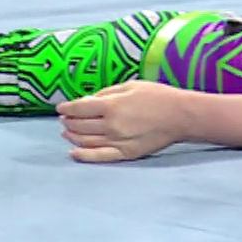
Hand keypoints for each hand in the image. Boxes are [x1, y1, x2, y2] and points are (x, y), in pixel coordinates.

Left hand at [58, 81, 194, 162]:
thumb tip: (87, 101)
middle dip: (68, 121)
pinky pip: (99, 156)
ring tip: (67, 132)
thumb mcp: (131, 85)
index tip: (61, 108)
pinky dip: (83, 155)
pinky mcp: (125, 153)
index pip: (80, 108)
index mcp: (112, 105)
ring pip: (85, 141)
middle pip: (80, 125)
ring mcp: (117, 141)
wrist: (180, 116)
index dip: (67, 108)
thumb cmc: (158, 96)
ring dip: (72, 136)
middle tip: (65, 119)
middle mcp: (111, 125)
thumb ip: (107, 93)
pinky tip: (74, 152)